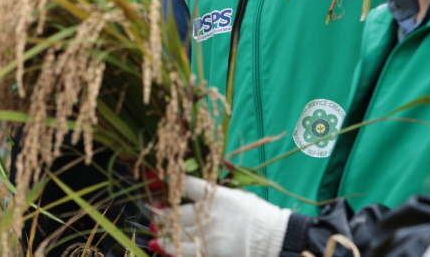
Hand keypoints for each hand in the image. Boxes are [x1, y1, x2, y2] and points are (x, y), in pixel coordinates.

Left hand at [149, 176, 291, 256]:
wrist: (275, 238)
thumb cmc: (259, 215)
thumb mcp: (238, 196)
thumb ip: (216, 195)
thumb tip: (197, 193)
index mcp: (215, 195)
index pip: (185, 184)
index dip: (170, 181)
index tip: (160, 180)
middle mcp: (208, 214)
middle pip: (174, 211)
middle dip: (160, 212)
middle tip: (154, 211)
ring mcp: (208, 236)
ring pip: (174, 234)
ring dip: (162, 232)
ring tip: (155, 232)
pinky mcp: (211, 253)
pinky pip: (184, 253)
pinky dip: (171, 250)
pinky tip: (163, 247)